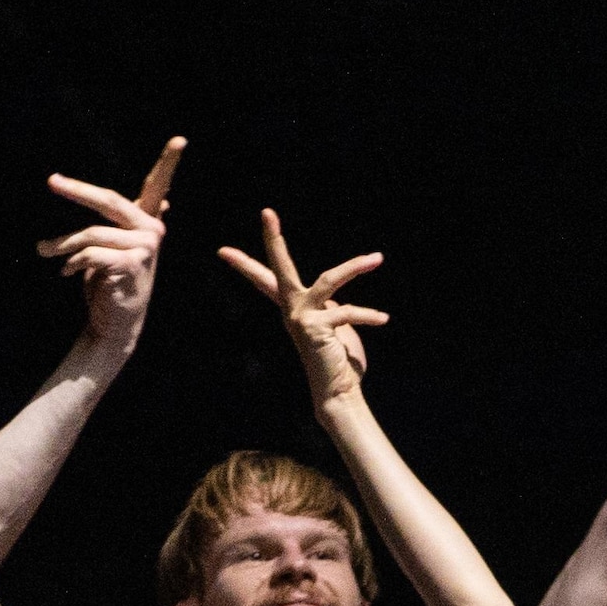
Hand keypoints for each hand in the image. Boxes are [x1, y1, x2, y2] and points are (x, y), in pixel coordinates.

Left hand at [36, 135, 182, 356]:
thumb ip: (130, 223)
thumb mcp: (117, 248)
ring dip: (62, 245)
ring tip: (46, 251)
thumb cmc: (110, 282)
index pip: (159, 187)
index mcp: (147, 222)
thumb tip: (167, 200)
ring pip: (91, 233)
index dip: (169, 162)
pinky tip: (66, 272)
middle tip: (52, 181)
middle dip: (77, 190)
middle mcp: (151, 231)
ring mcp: (145, 249)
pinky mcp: (132, 266)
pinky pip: (91, 253)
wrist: (114, 323)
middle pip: (108, 200)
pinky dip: (71, 262)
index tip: (180, 139)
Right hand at [217, 211, 389, 411]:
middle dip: (273, 239)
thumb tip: (334, 295)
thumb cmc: (338, 362)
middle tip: (266, 213)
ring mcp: (302, 318)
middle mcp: (292, 310)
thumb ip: (330, 308)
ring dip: (355, 267)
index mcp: (293, 308)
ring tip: (377, 259)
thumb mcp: (335, 326)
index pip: (266, 280)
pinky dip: (369, 315)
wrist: (338, 392)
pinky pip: (347, 311)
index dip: (246, 264)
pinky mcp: (317, 327)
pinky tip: (383, 319)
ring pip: (329, 280)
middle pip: (279, 268)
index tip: (223, 250)